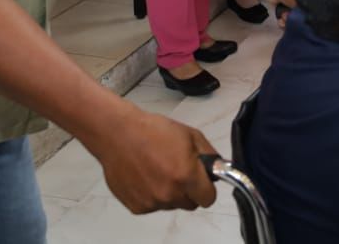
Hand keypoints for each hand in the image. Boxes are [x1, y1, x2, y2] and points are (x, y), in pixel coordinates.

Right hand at [86, 108, 217, 213]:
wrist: (118, 134)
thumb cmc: (155, 130)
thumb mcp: (191, 135)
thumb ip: (209, 156)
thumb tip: (219, 169)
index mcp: (186, 176)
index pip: (208, 199)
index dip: (207, 189)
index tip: (202, 181)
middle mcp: (170, 194)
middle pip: (191, 203)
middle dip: (189, 190)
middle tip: (179, 172)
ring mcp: (152, 202)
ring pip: (172, 204)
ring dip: (171, 193)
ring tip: (159, 170)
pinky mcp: (137, 207)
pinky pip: (154, 206)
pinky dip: (153, 195)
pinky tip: (145, 176)